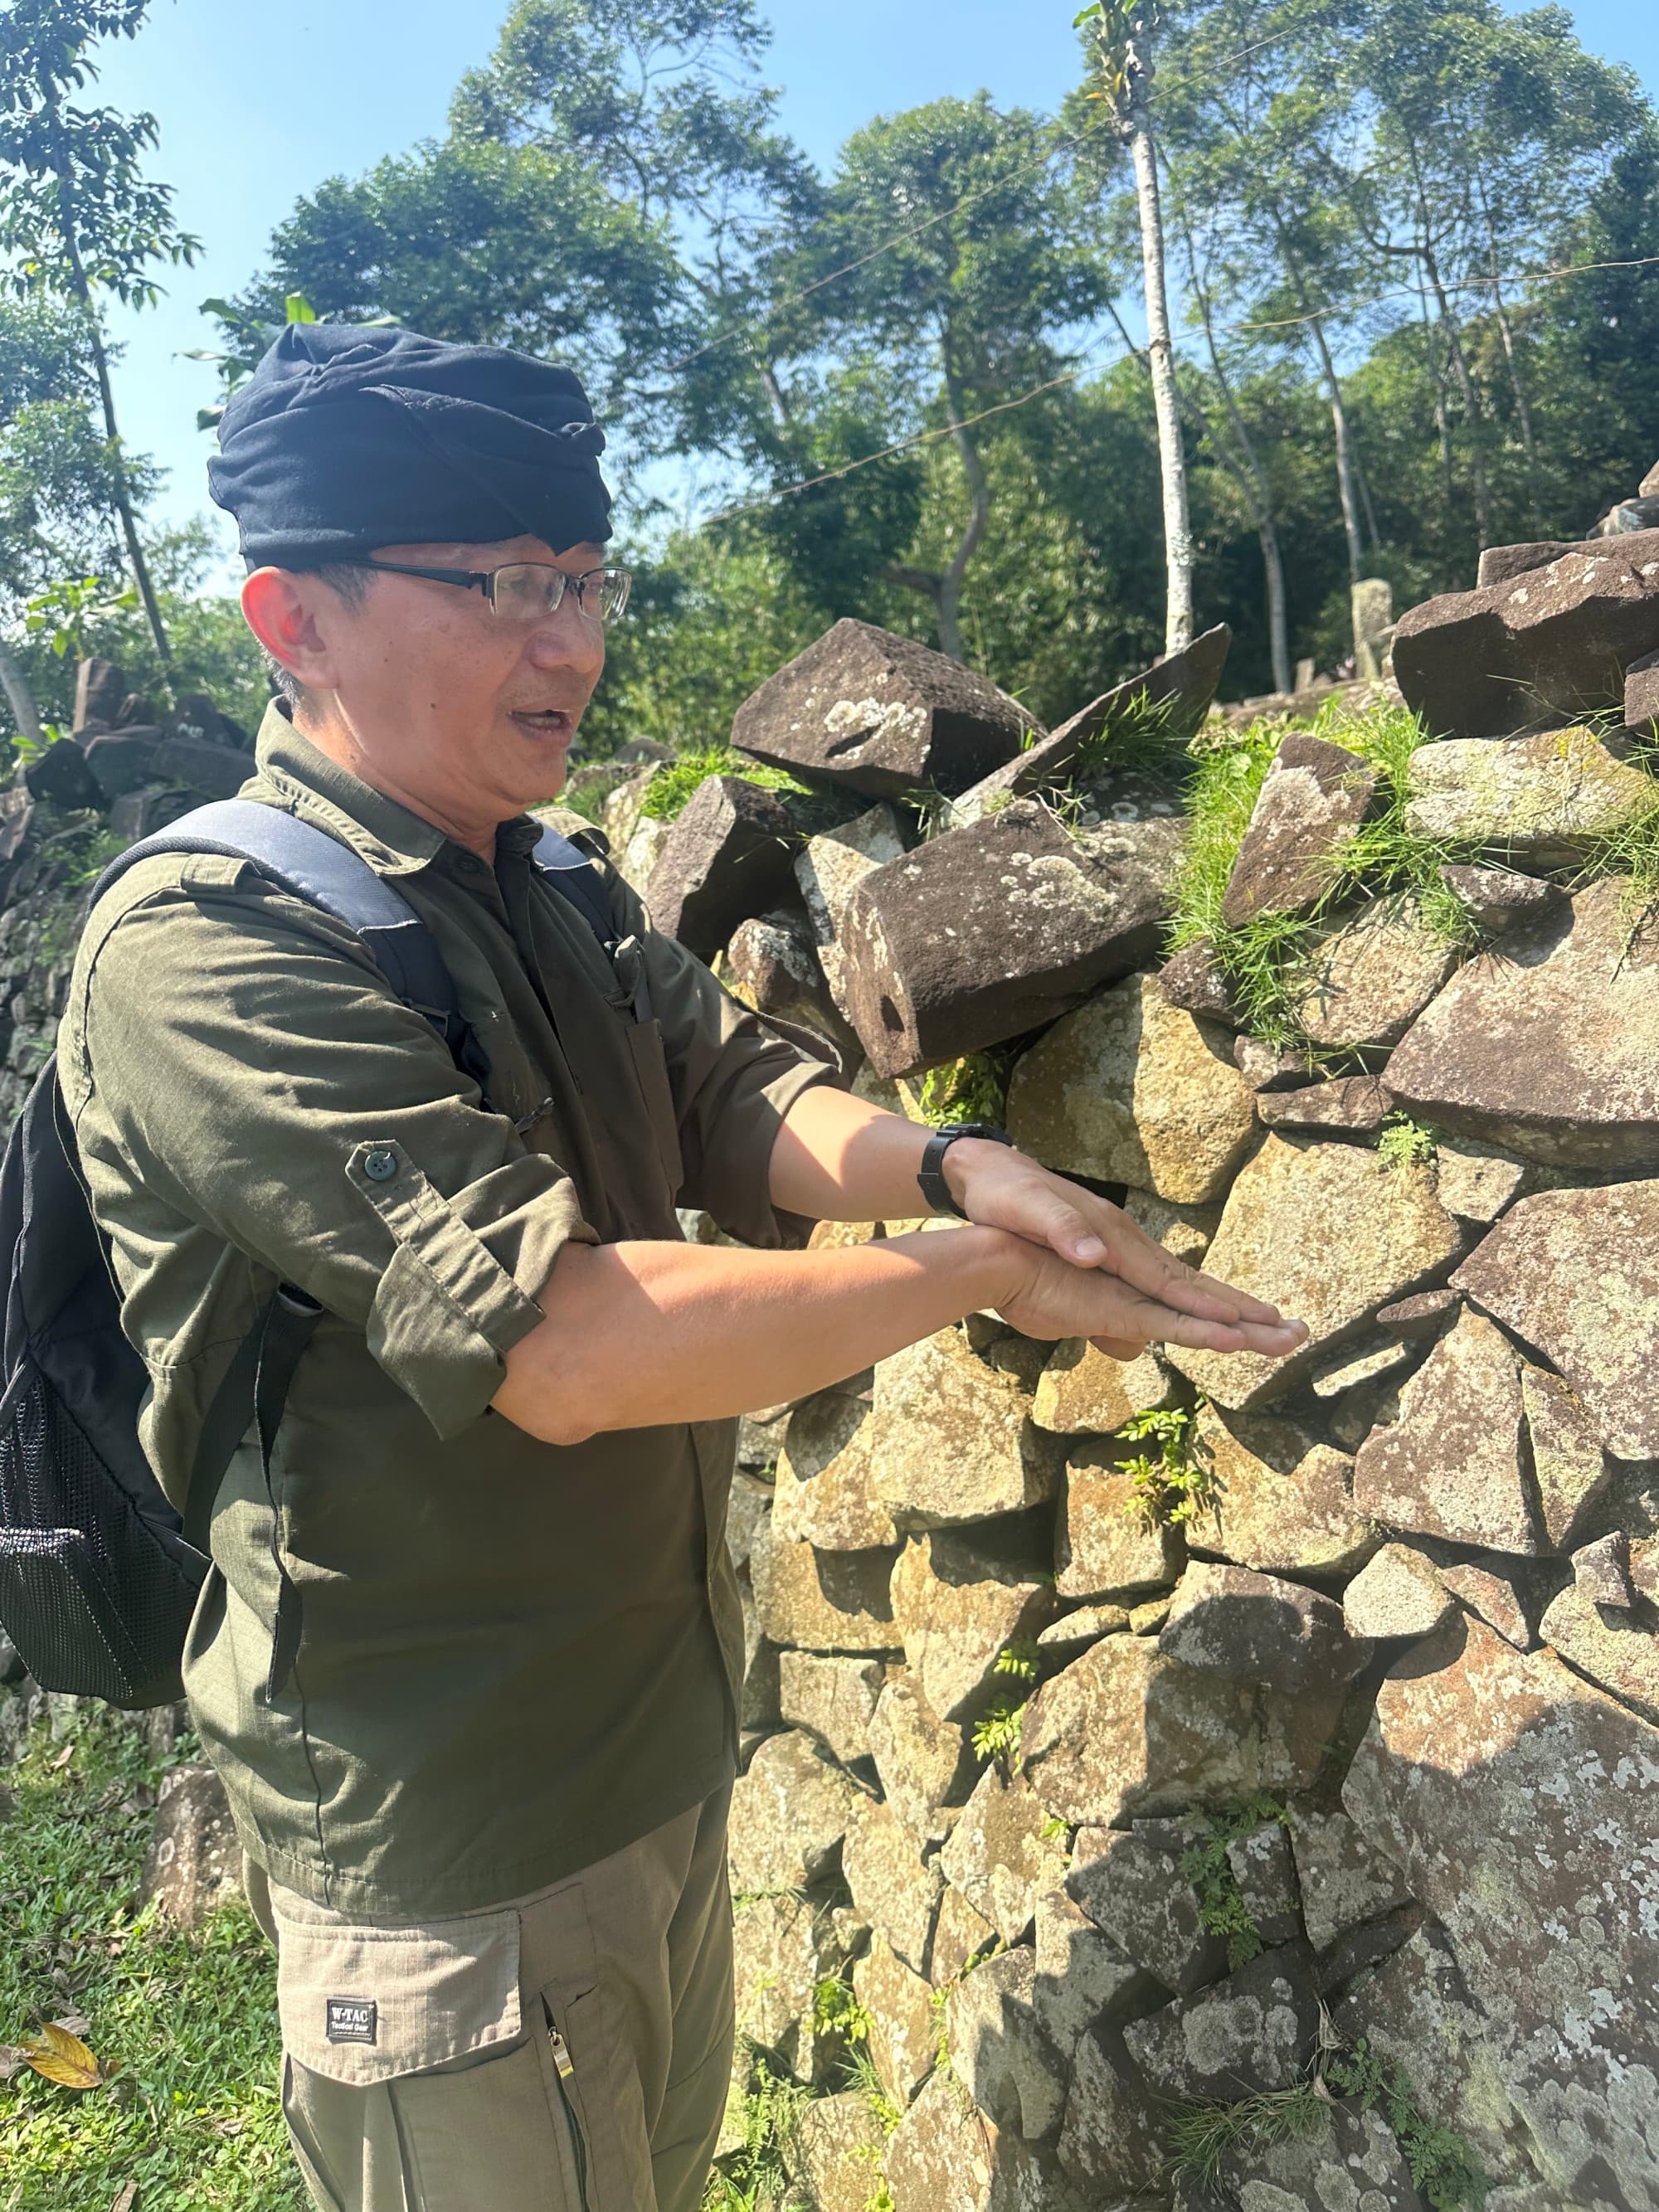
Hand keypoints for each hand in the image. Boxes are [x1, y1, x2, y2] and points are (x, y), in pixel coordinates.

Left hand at [945, 1137, 1304, 1362]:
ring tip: (1265, 1322)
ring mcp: (1122, 1242)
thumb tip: (1093, 1253)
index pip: (1168, 1280)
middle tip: (1289, 1329)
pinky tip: (1200, 1307)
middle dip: (1239, 1308)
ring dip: (1225, 1304)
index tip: (1247, 1327)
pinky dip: (1191, 1296)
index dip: (1206, 1307)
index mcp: (1112, 1237)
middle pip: (1191, 1281)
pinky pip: (1161, 1278)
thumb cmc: (1004, 1195)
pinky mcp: (1110, 1247)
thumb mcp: (1024, 1211)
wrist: (989, 1170)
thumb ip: (1059, 1230)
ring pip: (1183, 1280)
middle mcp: (1127, 1239)